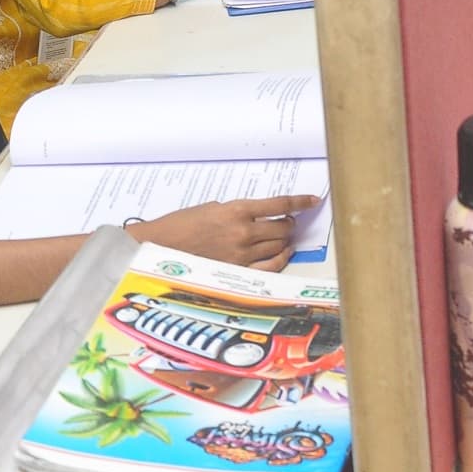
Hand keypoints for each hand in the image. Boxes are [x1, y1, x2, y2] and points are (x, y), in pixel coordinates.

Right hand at [135, 195, 319, 271]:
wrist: (160, 247)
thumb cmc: (181, 225)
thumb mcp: (213, 207)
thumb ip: (239, 212)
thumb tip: (262, 215)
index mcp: (236, 211)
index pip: (279, 204)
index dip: (300, 201)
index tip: (313, 200)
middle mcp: (243, 233)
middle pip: (283, 227)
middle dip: (290, 223)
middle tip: (288, 221)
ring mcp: (242, 254)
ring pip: (279, 246)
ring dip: (285, 239)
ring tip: (282, 235)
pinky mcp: (237, 271)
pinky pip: (271, 266)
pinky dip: (281, 258)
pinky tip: (283, 253)